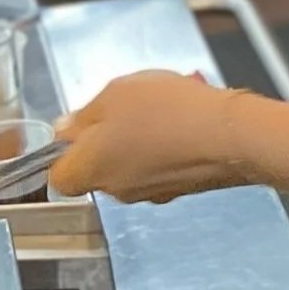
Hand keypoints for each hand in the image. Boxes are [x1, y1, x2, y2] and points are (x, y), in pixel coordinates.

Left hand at [48, 70, 252, 203]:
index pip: (60, 178)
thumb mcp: (114, 95)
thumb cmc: (165, 111)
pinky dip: (163, 149)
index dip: (63, 154)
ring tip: (157, 110)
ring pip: (129, 167)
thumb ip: (83, 115)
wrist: (228, 136)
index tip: (79, 127)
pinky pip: (159, 168)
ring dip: (136, 142)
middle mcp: (117, 191)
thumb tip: (64, 131)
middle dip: (104, 142)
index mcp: (91, 170)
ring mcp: (151, 194)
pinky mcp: (180, 190)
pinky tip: (179, 123)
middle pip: (96, 170)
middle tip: (123, 109)